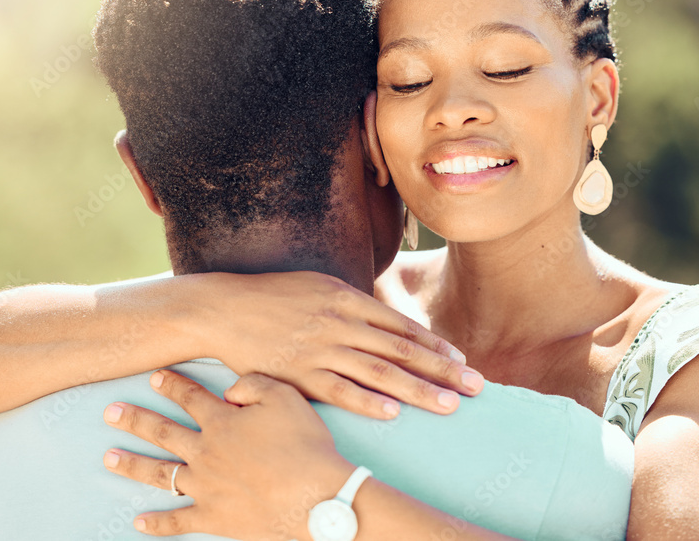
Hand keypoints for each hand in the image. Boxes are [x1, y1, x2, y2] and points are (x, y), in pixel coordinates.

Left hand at [103, 370, 354, 539]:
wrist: (316, 497)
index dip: (172, 385)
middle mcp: (206, 453)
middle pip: (162, 432)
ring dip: (132, 465)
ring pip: (160, 474)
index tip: (154, 377)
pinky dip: (157, 524)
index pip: (190, 398)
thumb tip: (229, 390)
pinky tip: (138, 522)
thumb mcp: (285, 397)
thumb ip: (253, 385)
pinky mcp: (213, 518)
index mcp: (222, 422)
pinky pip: (178, 521)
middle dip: (135, 419)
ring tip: (109, 458)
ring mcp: (206, 487)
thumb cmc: (304, 445)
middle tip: (110, 412)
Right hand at [191, 271, 483, 417]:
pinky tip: (393, 413)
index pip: (402, 326)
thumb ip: (354, 303)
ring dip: (417, 390)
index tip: (461, 360)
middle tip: (475, 386)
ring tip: (449, 405)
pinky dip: (368, 402)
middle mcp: (339, 323)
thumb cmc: (274, 296)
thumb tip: (387, 323)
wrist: (223, 309)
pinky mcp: (297, 374)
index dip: (434, 345)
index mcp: (346, 299)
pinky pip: (339, 391)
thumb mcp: (319, 285)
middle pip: (401, 350)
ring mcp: (319, 349)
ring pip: (379, 373)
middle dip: (442, 369)